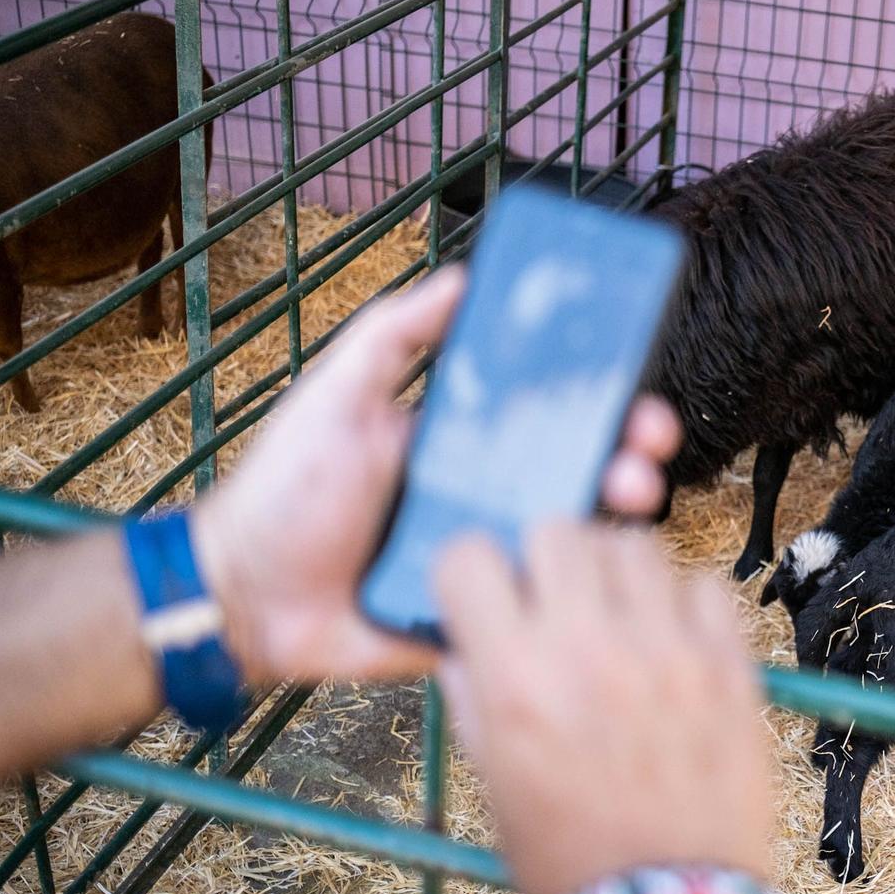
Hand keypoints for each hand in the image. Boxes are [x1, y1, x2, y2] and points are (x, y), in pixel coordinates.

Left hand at [190, 268, 681, 684]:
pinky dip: (577, 592)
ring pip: (576, 539)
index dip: (604, 402)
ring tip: (630, 498)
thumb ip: (396, 336)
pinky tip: (598, 575)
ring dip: (618, 514)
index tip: (638, 391)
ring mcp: (490, 559)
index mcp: (467, 444)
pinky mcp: (482, 618)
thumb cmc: (287, 490)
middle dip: (631, 455)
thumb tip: (465, 275)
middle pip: (584, 473)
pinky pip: (541, 608)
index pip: (553, 416)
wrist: (245, 595)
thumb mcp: (338, 395)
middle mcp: (490, 498)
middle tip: (649, 446)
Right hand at [433, 520, 771, 893]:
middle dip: (548, 557)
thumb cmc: (567, 854)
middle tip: (559, 596)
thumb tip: (467, 638)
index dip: (472, 570)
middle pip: (559, 529)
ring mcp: (666, 650)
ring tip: (621, 615)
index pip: (471, 555)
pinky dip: (686, 602)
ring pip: (636, 544)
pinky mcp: (729, 665)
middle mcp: (587, 647)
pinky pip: (706, 585)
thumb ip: (473, 695)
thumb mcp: (492, 779)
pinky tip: (675, 642)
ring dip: (619, 571)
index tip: (487, 593)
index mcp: (514, 677)